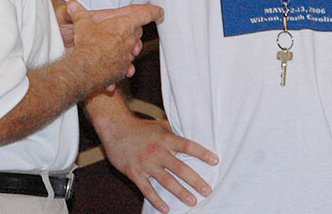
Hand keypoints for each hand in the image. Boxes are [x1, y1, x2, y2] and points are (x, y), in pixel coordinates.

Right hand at [68, 1, 161, 90]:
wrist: (83, 68)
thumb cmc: (86, 44)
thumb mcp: (82, 24)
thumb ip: (79, 13)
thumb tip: (72, 5)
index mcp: (124, 25)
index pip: (146, 14)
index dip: (154, 11)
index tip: (160, 11)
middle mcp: (129, 40)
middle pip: (138, 33)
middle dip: (133, 31)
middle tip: (121, 30)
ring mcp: (127, 56)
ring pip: (133, 50)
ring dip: (127, 49)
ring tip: (112, 48)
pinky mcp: (122, 70)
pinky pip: (125, 67)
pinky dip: (119, 67)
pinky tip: (109, 67)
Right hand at [99, 111, 218, 212]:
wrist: (115, 128)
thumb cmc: (140, 127)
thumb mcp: (160, 126)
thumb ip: (174, 134)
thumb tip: (192, 136)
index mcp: (166, 138)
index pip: (188, 146)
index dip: (202, 154)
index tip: (215, 161)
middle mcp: (158, 151)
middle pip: (180, 168)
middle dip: (195, 180)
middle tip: (208, 190)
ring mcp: (146, 163)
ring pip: (166, 181)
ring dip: (181, 192)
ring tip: (193, 201)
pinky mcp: (134, 173)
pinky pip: (147, 189)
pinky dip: (156, 200)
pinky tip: (166, 209)